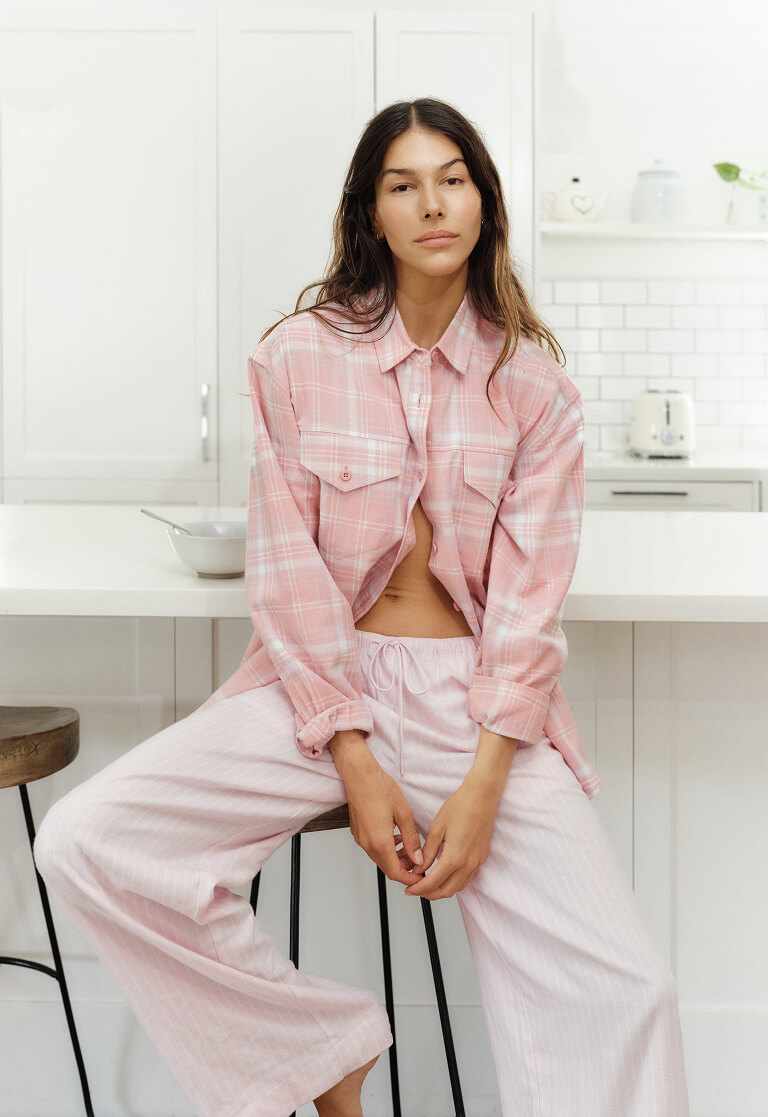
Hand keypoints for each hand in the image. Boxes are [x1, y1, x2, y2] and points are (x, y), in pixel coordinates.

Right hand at [329, 732, 424, 887]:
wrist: (359, 775)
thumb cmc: (380, 788)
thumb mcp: (403, 813)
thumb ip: (411, 839)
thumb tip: (417, 857)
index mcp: (379, 841)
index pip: (395, 872)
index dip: (409, 878)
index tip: (419, 877)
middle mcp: (367, 843)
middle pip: (387, 867)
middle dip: (404, 867)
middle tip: (417, 859)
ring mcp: (360, 838)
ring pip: (380, 858)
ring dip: (395, 857)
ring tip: (408, 845)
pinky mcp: (358, 832)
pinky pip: (373, 848)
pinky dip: (386, 848)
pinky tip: (395, 836)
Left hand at [403, 767, 507, 900]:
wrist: (482, 796)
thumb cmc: (460, 806)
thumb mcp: (437, 828)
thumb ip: (427, 852)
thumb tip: (418, 866)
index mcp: (454, 857)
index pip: (433, 882)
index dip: (418, 889)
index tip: (409, 889)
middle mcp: (468, 864)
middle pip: (446, 891)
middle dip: (429, 894)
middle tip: (416, 889)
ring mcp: (477, 862)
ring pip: (458, 887)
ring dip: (442, 889)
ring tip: (428, 882)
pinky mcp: (482, 857)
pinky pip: (467, 878)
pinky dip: (454, 882)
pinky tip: (445, 874)